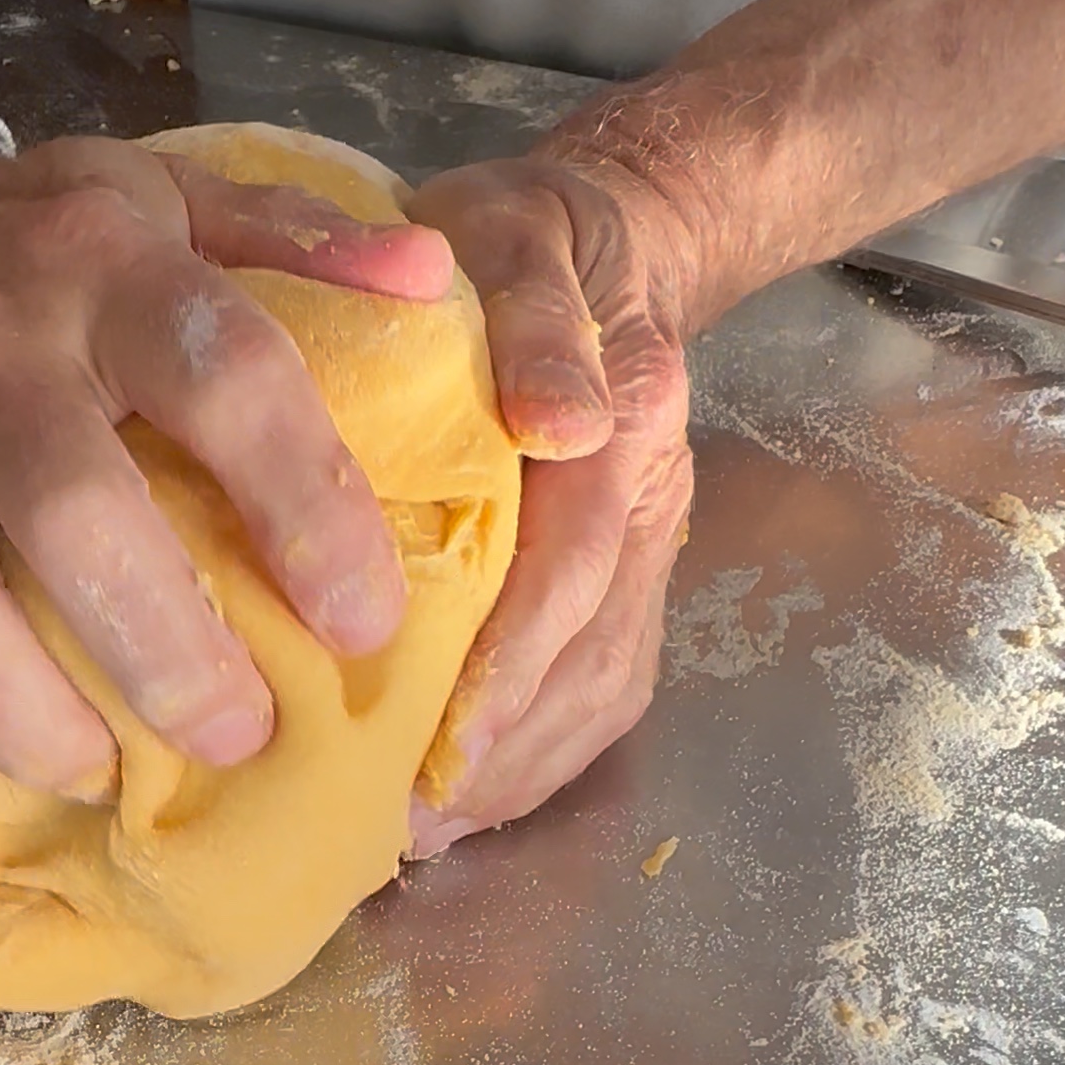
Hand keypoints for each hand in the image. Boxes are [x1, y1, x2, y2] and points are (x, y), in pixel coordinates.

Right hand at [0, 136, 455, 798]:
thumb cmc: (40, 239)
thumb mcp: (171, 196)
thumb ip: (299, 236)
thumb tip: (431, 274)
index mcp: (98, 269)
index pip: (224, 380)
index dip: (307, 508)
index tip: (368, 622)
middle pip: (76, 521)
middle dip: (170, 657)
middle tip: (238, 737)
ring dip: (27, 716)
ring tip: (97, 769)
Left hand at [402, 158, 696, 856]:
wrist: (607, 232)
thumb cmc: (523, 234)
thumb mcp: (513, 233)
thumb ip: (538, 319)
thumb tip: (560, 421)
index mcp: (624, 416)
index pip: (577, 559)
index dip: (515, 658)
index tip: (447, 744)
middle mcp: (650, 492)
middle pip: (597, 648)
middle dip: (509, 748)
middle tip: (414, 825)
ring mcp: (649, 540)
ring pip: (608, 680)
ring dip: (528, 767)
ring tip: (432, 832)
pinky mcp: (631, 568)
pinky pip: (607, 674)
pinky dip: (548, 746)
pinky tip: (477, 791)